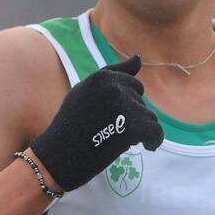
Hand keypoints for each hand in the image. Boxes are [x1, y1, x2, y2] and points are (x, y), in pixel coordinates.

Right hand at [29, 55, 163, 191]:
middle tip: (113, 130)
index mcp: (101, 77)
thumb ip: (112, 75)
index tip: (114, 116)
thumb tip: (139, 58)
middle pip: (140, 99)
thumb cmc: (70, 126)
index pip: (131, 83)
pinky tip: (147, 146)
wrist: (59, 156)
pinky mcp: (131, 128)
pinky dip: (154, 140)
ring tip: (121, 141)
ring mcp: (122, 107)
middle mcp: (113, 87)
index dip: (125, 102)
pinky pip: (155, 131)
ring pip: (149, 116)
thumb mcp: (84, 92)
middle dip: (132, 114)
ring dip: (141, 129)